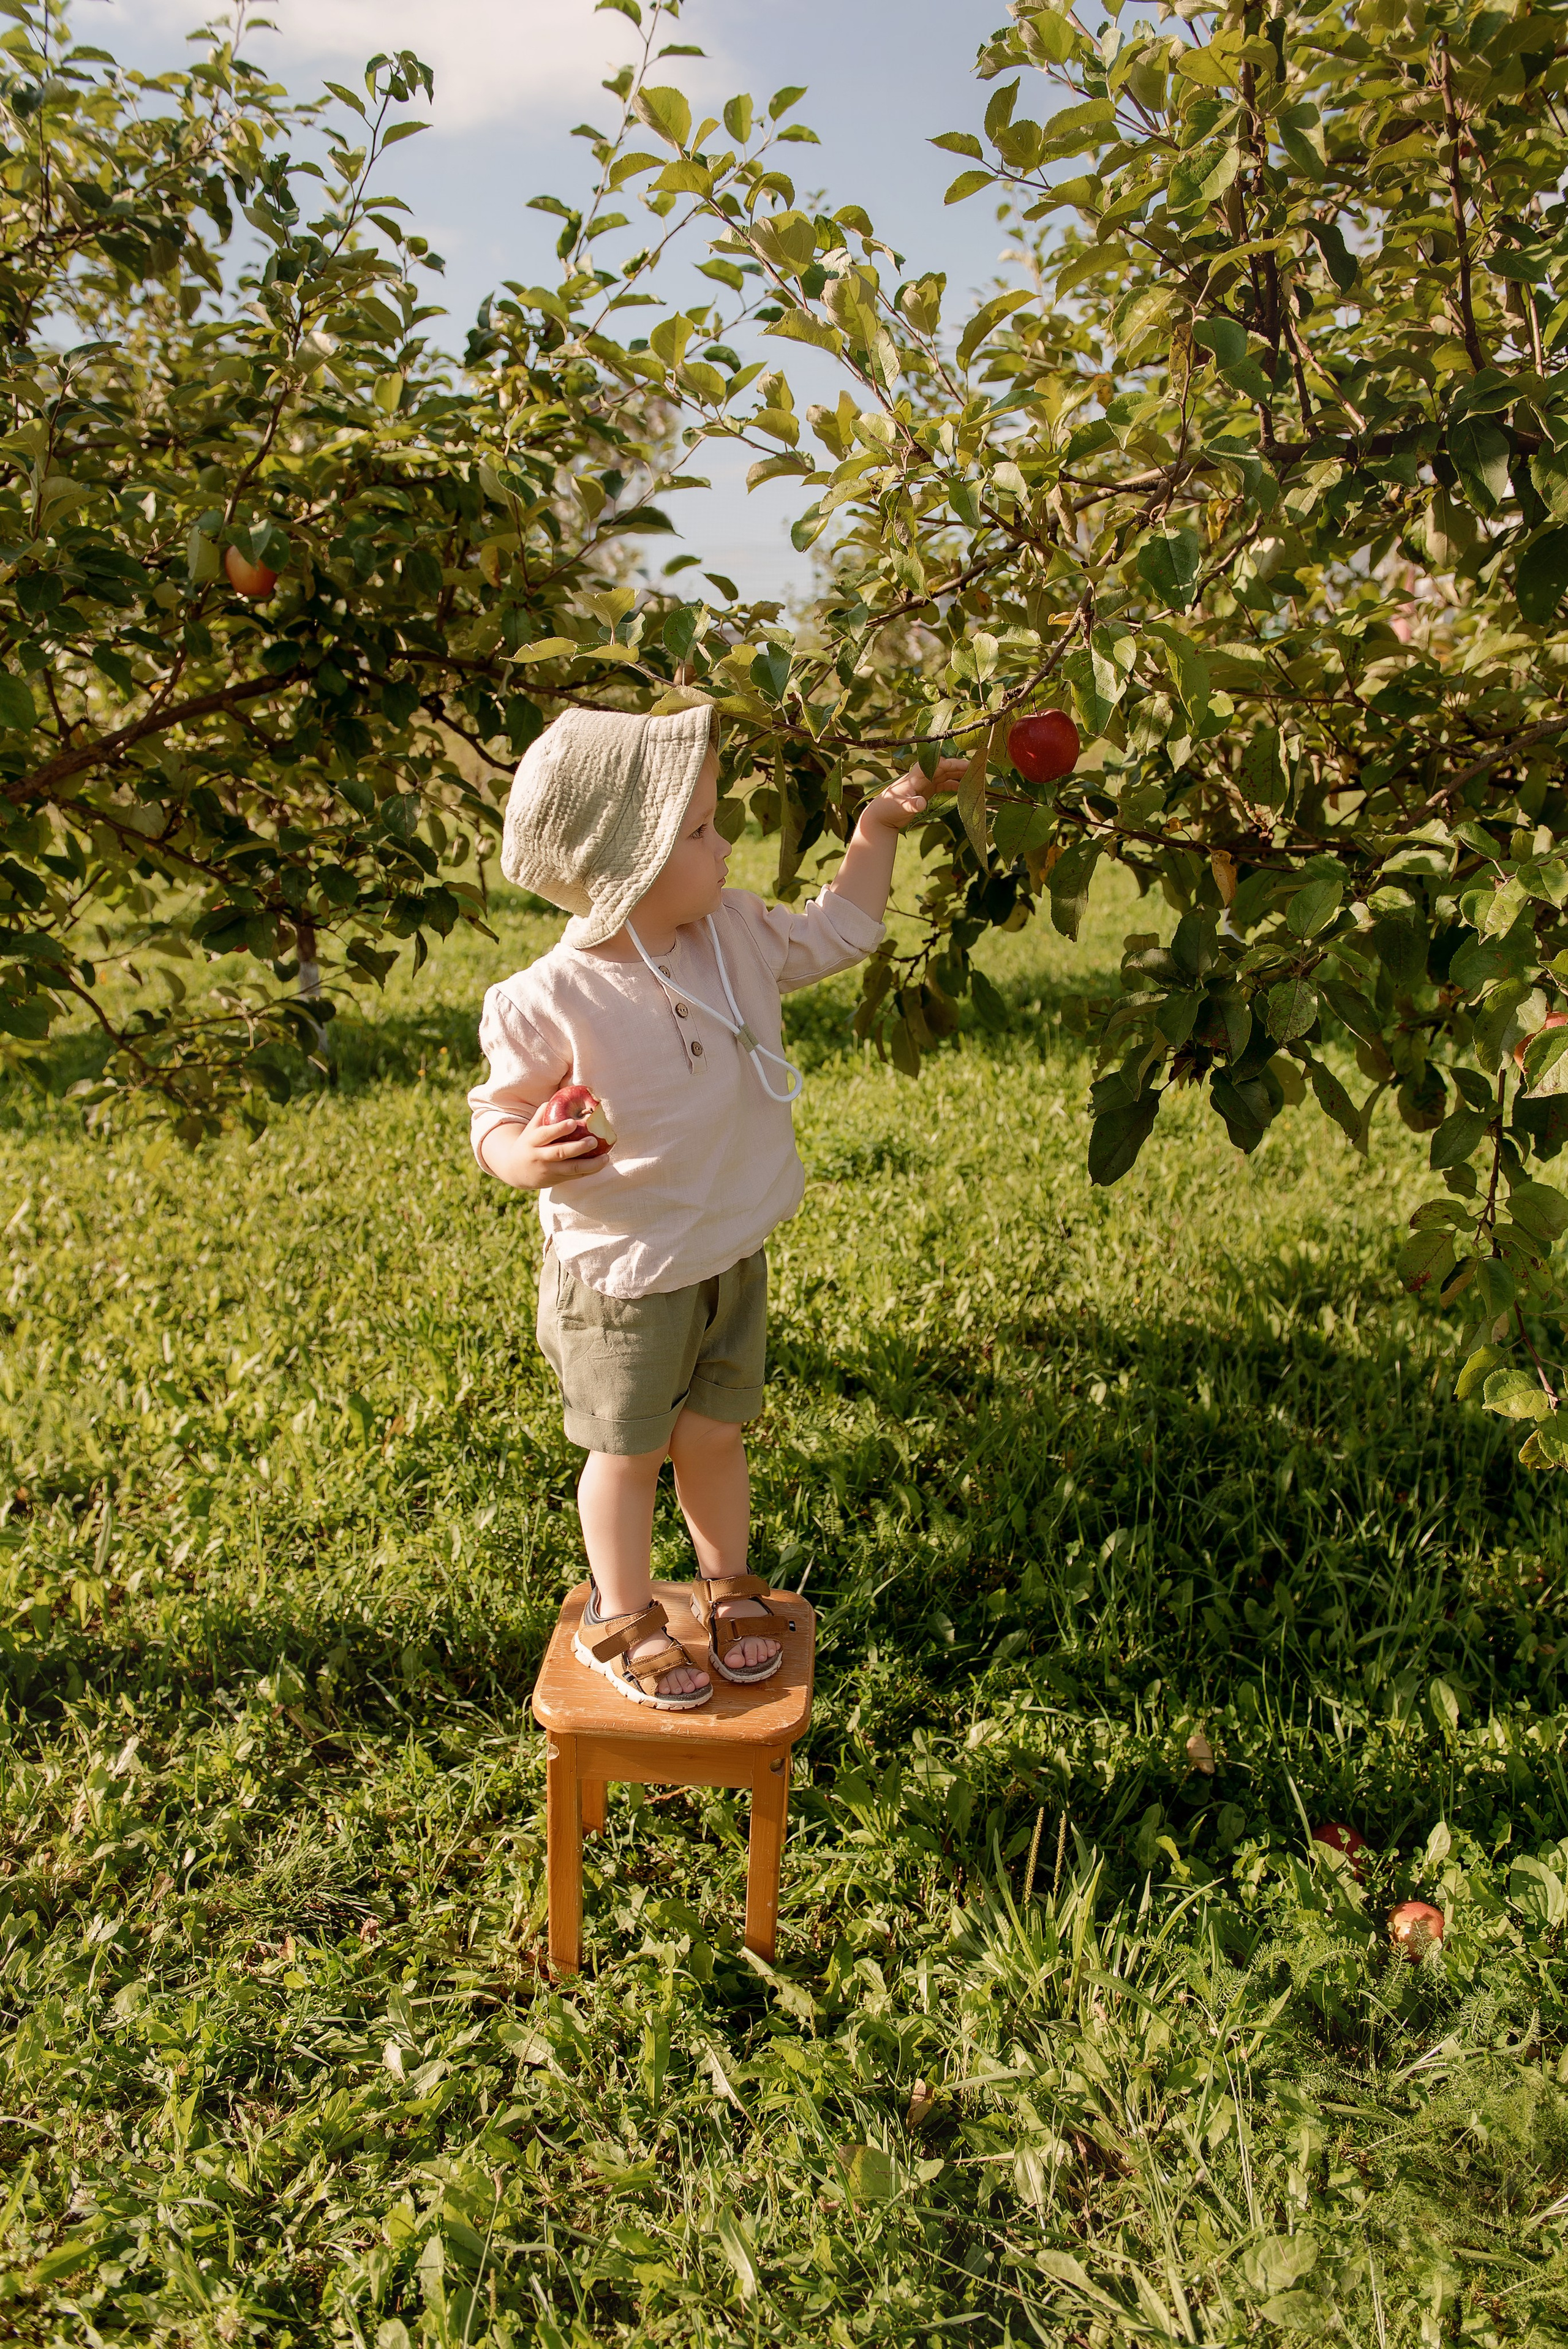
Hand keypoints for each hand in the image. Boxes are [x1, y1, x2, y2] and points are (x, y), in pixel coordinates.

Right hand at [480, 1098, 608, 1190]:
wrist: (515, 1170)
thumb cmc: (529, 1142)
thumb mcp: (531, 1128)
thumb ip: (543, 1112)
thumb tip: (561, 1093)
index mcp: (533, 1140)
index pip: (546, 1134)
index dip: (559, 1129)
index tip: (573, 1123)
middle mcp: (540, 1156)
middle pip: (559, 1153)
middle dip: (577, 1147)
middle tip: (593, 1140)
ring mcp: (549, 1170)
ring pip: (571, 1169)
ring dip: (590, 1164)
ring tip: (605, 1157)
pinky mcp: (556, 1180)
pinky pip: (575, 1176)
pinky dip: (589, 1170)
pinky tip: (602, 1163)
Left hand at [861, 757, 968, 834]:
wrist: (880, 816)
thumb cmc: (889, 809)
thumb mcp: (901, 807)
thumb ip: (912, 804)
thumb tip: (921, 804)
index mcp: (917, 775)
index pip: (938, 765)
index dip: (953, 763)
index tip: (968, 765)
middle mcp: (922, 775)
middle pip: (945, 767)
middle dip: (961, 767)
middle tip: (979, 768)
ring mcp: (925, 782)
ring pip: (946, 774)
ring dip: (959, 774)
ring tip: (976, 776)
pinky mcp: (926, 790)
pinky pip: (944, 784)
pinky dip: (954, 785)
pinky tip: (964, 788)